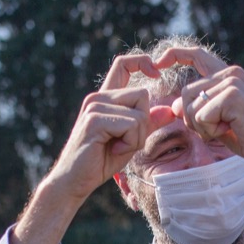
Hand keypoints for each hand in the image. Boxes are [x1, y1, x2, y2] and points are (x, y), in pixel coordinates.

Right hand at [44, 50, 184, 204]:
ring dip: (137, 137)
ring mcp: (95, 106)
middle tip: (127, 142)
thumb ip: (147, 124)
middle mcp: (98, 97)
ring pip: (139, 113)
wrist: (74, 181)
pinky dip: (130, 143)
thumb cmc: (100, 161)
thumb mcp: (131, 140)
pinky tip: (113, 150)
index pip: (123, 64)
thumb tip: (169, 110)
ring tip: (118, 147)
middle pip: (142, 94)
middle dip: (144, 124)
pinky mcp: (95, 120)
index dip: (142, 62)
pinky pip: (131, 125)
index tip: (157, 72)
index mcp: (105, 97)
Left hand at [160, 47, 243, 232]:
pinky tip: (231, 130)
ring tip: (227, 129)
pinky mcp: (232, 96)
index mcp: (228, 74)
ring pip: (191, 107)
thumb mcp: (217, 120)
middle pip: (185, 94)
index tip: (157, 63)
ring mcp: (232, 82)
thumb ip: (197, 109)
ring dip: (202, 127)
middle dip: (192, 120)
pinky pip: (201, 117)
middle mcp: (230, 73)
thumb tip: (175, 107)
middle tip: (217, 129)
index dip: (175, 55)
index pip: (196, 56)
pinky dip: (211, 130)